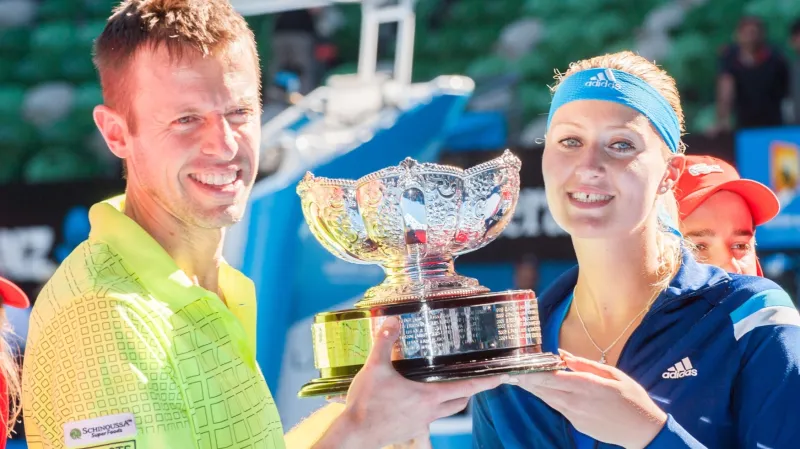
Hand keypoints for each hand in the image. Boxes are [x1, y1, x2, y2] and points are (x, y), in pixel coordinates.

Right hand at [321, 316, 508, 448]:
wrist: (353, 434)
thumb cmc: (366, 404)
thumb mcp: (375, 369)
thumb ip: (384, 342)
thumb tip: (392, 321)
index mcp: (428, 397)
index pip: (466, 388)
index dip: (486, 382)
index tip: (503, 377)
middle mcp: (429, 413)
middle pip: (460, 402)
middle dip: (470, 390)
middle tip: (474, 378)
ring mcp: (420, 424)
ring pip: (445, 411)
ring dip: (449, 399)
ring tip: (444, 385)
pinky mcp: (409, 430)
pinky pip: (427, 417)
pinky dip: (429, 407)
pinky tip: (414, 398)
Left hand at [514, 350, 666, 448]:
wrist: (643, 431)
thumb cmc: (632, 399)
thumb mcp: (613, 374)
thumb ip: (585, 364)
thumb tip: (563, 354)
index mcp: (587, 386)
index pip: (552, 378)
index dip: (532, 373)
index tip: (518, 366)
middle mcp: (577, 402)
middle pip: (544, 390)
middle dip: (526, 380)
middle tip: (510, 370)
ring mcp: (575, 415)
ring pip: (548, 399)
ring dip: (533, 389)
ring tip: (519, 378)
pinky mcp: (576, 424)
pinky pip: (558, 407)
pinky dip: (547, 397)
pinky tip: (540, 389)